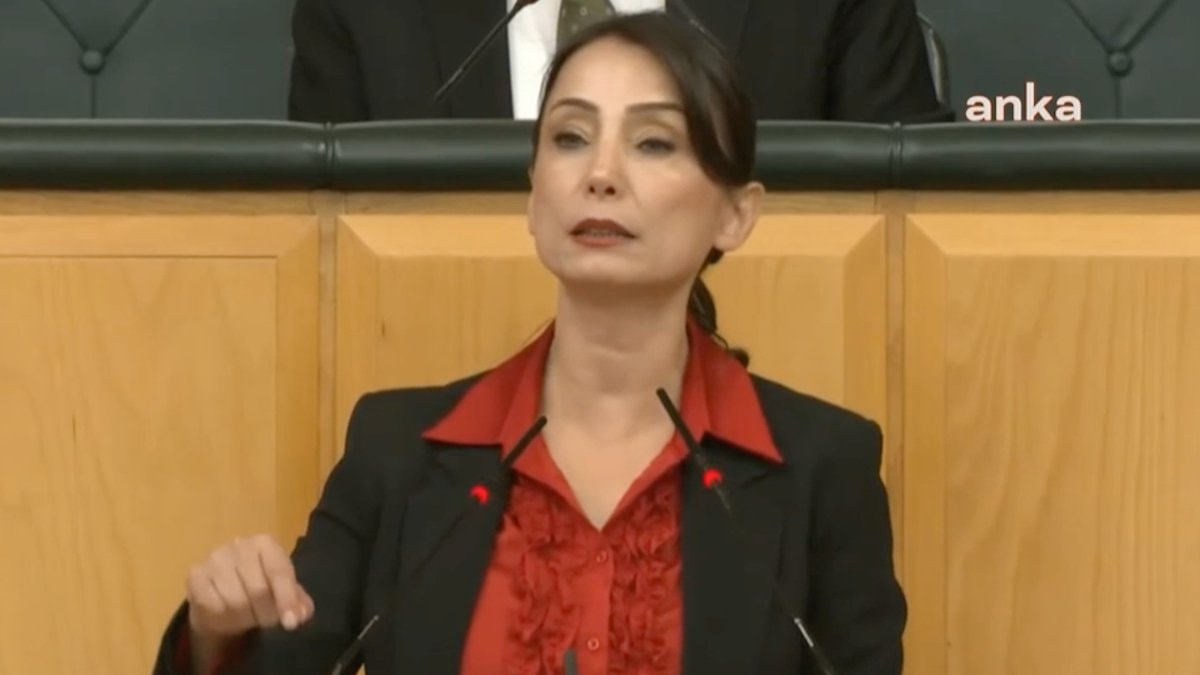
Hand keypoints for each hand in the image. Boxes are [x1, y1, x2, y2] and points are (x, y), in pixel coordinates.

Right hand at [185, 534, 314, 638]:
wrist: (221, 594)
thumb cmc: (260, 589)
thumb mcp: (284, 594)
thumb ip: (298, 604)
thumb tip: (299, 616)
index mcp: (265, 544)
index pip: (279, 572)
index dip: (286, 599)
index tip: (291, 623)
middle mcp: (239, 545)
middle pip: (258, 590)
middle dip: (265, 613)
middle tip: (266, 621)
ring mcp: (214, 559)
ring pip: (235, 601)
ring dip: (245, 618)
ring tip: (247, 616)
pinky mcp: (195, 575)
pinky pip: (213, 607)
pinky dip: (223, 618)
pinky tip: (226, 614)